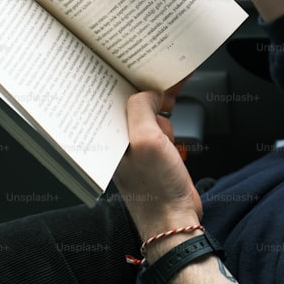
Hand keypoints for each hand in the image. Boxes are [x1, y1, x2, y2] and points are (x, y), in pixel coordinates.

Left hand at [113, 86, 202, 241]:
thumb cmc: (157, 190)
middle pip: (132, 102)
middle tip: (167, 71)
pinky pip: (160, 126)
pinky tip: (175, 117)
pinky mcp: (153, 153)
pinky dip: (170, 118)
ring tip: (172, 107)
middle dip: (151, 90)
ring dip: (163, 107)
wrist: (175, 219)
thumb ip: (143, 109)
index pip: (112, 98)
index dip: (129, 78)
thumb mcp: (147, 141)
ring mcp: (136, 147)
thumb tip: (151, 94)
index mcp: (108, 137)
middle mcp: (118, 141)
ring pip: (149, 112)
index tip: (144, 63)